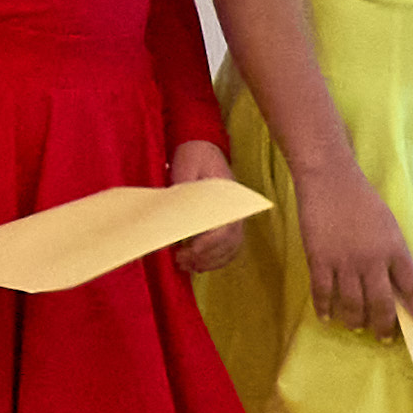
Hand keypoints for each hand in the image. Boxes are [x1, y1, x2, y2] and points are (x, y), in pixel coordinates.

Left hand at [167, 137, 251, 274]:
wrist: (204, 146)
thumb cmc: (193, 155)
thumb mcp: (184, 166)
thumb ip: (182, 189)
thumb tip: (175, 214)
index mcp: (227, 196)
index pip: (224, 229)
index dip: (207, 245)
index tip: (189, 251)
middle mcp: (237, 209)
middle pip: (228, 243)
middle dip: (205, 257)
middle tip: (181, 261)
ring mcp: (236, 216)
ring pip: (231, 248)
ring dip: (210, 261)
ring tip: (187, 265)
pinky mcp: (231, 221)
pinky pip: (231, 246)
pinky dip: (217, 258)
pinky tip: (199, 263)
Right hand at [288, 159, 412, 341]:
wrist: (330, 179)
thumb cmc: (362, 200)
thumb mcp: (389, 227)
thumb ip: (393, 255)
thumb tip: (395, 283)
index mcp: (395, 251)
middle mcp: (373, 260)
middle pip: (382, 304)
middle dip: (384, 326)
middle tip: (384, 338)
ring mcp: (345, 261)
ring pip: (352, 303)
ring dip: (355, 320)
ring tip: (356, 327)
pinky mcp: (319, 258)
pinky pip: (322, 291)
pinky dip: (324, 308)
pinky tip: (326, 317)